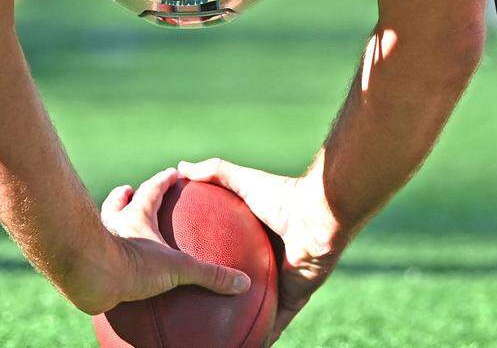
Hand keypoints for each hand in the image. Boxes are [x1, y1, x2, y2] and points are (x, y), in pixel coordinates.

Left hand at [88, 167, 250, 313]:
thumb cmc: (132, 265)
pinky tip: (103, 265)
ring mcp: (97, 240)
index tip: (173, 172)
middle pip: (118, 202)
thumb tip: (243, 283)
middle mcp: (114, 223)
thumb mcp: (177, 269)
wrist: (90, 278)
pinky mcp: (85, 260)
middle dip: (125, 194)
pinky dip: (99, 252)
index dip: (164, 180)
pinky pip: (93, 251)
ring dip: (108, 219)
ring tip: (113, 221)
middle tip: (129, 189)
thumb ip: (210, 275)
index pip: (152, 190)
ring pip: (101, 222)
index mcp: (136, 216)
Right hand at [178, 158, 349, 345]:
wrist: (316, 215)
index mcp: (257, 240)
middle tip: (196, 315)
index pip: (229, 257)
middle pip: (241, 288)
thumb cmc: (281, 196)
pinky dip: (264, 338)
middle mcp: (269, 264)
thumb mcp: (241, 181)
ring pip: (257, 312)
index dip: (212, 267)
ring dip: (243, 328)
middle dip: (223, 302)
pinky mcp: (295, 297)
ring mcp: (282, 283)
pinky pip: (277, 324)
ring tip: (217, 342)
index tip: (191, 276)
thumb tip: (180, 167)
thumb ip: (214, 172)